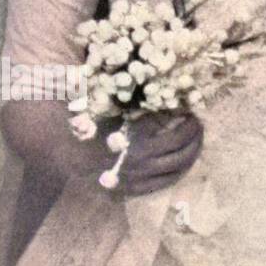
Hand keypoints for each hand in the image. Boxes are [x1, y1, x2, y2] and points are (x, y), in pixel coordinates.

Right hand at [0, 102, 203, 194]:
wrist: (66, 156)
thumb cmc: (89, 125)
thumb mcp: (110, 106)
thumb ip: (132, 97)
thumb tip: (158, 77)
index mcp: (135, 136)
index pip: (173, 125)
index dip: (185, 115)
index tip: (191, 107)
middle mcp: (141, 158)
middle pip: (182, 146)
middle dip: (195, 132)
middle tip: (199, 123)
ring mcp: (139, 176)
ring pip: (179, 165)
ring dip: (193, 150)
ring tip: (198, 139)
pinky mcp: (135, 188)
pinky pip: (166, 182)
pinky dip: (180, 170)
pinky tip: (186, 160)